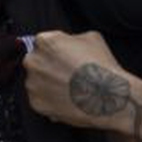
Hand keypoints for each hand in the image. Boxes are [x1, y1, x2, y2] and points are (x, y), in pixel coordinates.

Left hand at [24, 30, 139, 132]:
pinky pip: (41, 100)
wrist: (108, 97)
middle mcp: (33, 61)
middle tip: (68, 74)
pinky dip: (51, 100)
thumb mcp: (92, 38)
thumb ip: (73, 38)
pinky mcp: (36, 103)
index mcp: (45, 42)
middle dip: (49, 67)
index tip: (67, 58)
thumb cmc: (102, 67)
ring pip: (37, 82)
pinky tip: (69, 100)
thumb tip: (69, 44)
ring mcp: (32, 84)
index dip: (57, 51)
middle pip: (37, 62)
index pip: (44, 43)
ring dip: (49, 84)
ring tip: (70, 89)